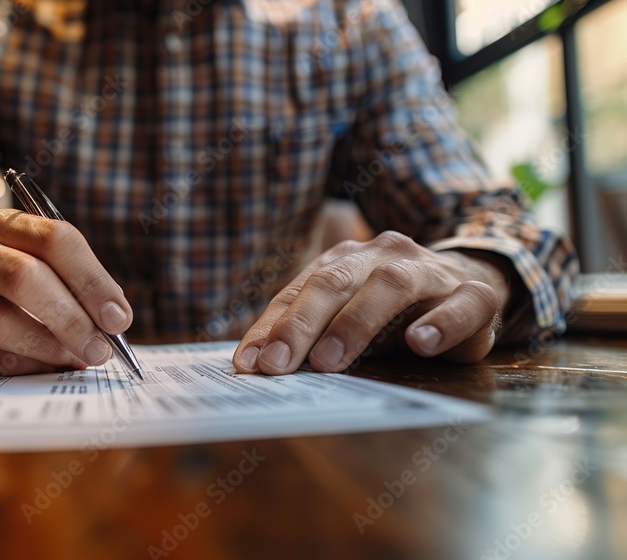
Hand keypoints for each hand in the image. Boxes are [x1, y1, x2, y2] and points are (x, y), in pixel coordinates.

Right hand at [0, 209, 132, 373]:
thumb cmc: (13, 285)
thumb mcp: (44, 269)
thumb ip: (77, 288)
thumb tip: (113, 325)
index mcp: (4, 224)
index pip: (55, 240)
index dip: (92, 281)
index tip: (118, 318)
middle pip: (24, 278)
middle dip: (70, 319)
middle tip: (100, 350)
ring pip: (0, 322)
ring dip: (48, 348)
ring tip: (74, 360)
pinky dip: (23, 367)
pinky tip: (43, 369)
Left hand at [233, 231, 511, 373]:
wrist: (475, 282)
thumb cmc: (397, 309)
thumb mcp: (349, 318)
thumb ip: (312, 335)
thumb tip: (260, 365)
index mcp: (344, 260)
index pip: (298, 293)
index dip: (270, 328)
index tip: (247, 364)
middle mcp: (382, 256)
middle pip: (335, 282)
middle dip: (300, 324)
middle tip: (276, 363)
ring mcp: (429, 271)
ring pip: (389, 287)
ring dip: (355, 324)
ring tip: (329, 361)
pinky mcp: (475, 294)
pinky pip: (459, 305)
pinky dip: (439, 324)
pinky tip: (419, 343)